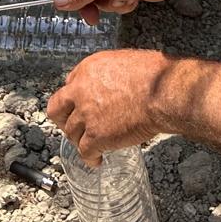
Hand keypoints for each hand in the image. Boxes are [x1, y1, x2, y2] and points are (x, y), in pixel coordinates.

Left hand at [47, 49, 170, 162]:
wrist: (163, 93)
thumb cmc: (156, 76)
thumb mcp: (127, 61)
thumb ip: (110, 74)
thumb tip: (113, 85)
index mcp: (89, 69)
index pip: (69, 84)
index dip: (75, 98)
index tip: (80, 105)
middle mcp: (81, 91)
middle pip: (57, 109)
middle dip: (63, 119)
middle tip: (72, 126)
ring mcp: (87, 115)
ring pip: (71, 133)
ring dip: (80, 140)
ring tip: (90, 145)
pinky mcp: (96, 136)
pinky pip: (85, 152)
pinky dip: (90, 158)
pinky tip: (96, 160)